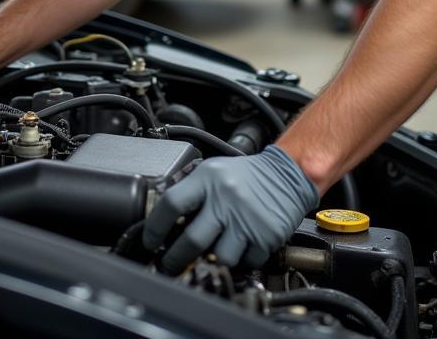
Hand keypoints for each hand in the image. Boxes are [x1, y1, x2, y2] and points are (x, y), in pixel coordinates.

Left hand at [142, 145, 317, 272]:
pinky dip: (241, 260)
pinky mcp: (266, 236)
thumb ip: (188, 189)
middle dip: (174, 260)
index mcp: (208, 179)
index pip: (171, 204)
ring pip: (219, 257)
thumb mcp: (213, 171)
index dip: (155, 228)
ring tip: (212, 251)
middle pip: (191, 240)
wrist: (286, 173)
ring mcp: (246, 219)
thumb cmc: (246, 175)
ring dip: (213, 260)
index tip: (150, 242)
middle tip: (168, 266)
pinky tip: (240, 246)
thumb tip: (159, 215)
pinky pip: (245, 262)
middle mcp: (226, 198)